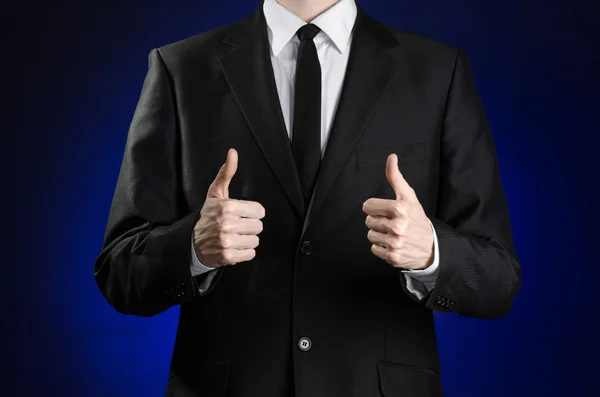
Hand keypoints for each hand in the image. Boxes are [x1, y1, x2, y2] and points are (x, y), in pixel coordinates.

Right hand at [193, 148, 264, 267]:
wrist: (192, 242)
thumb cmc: (208, 216)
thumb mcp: (216, 193)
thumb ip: (227, 173)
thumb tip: (233, 152)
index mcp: (228, 206)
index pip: (260, 211)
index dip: (252, 213)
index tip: (241, 214)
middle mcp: (227, 224)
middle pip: (258, 226)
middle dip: (249, 227)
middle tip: (236, 226)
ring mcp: (227, 241)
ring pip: (255, 241)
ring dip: (246, 240)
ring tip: (234, 237)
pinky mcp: (228, 256)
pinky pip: (250, 254)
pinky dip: (243, 252)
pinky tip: (233, 247)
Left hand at [362, 153, 433, 269]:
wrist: (432, 247)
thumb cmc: (417, 219)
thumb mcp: (409, 197)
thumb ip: (396, 177)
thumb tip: (391, 157)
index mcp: (400, 209)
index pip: (368, 206)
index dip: (375, 208)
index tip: (385, 210)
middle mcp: (398, 227)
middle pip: (368, 221)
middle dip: (378, 221)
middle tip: (392, 223)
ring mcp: (395, 243)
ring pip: (370, 235)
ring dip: (379, 235)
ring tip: (393, 234)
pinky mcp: (392, 257)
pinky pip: (374, 249)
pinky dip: (381, 247)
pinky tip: (393, 244)